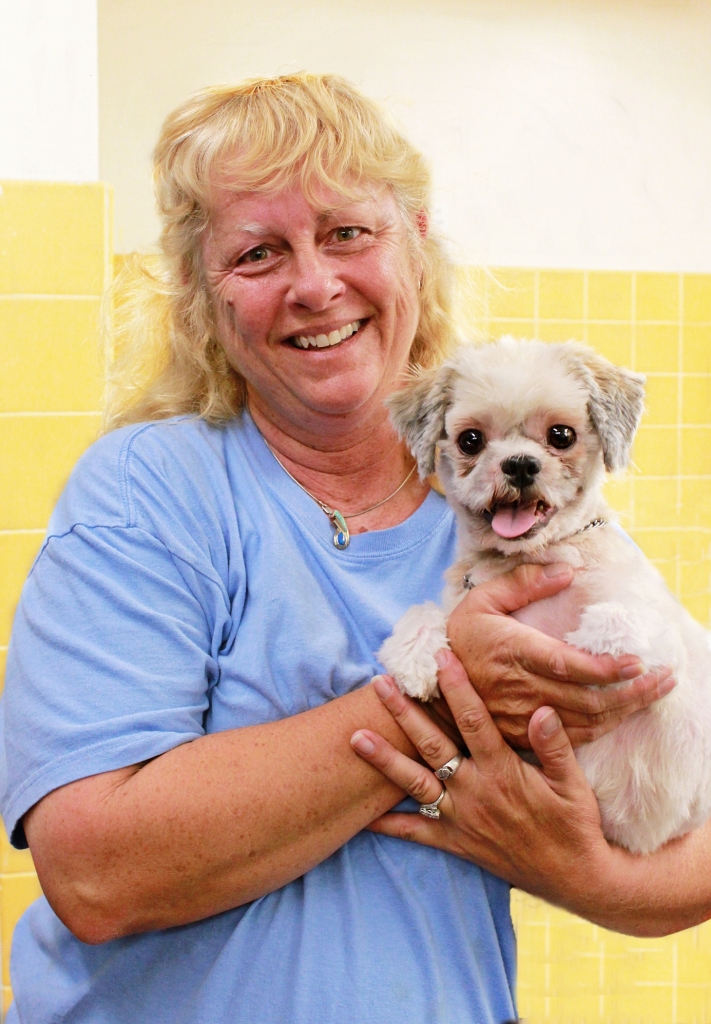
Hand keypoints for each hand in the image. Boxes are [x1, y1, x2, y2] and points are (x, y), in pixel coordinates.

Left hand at [351, 652, 609, 907]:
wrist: (573, 877)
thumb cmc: (575, 824)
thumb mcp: (573, 783)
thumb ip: (555, 746)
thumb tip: (542, 709)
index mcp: (502, 771)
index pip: (474, 720)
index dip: (456, 686)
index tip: (440, 656)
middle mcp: (475, 791)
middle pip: (431, 744)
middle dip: (404, 712)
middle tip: (381, 683)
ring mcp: (461, 818)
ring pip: (414, 783)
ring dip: (384, 759)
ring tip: (355, 737)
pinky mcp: (455, 842)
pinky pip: (415, 832)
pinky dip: (388, 824)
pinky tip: (363, 814)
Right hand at [447, 563, 674, 747]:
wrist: (431, 685)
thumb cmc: (460, 636)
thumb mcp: (482, 599)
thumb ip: (523, 583)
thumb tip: (566, 570)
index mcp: (512, 651)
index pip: (566, 665)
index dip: (604, 668)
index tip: (636, 661)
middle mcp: (520, 688)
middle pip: (586, 699)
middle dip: (632, 691)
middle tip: (665, 678)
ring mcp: (522, 716)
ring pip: (585, 722)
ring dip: (626, 710)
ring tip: (656, 693)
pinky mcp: (523, 734)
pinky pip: (571, 738)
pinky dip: (603, 728)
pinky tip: (623, 712)